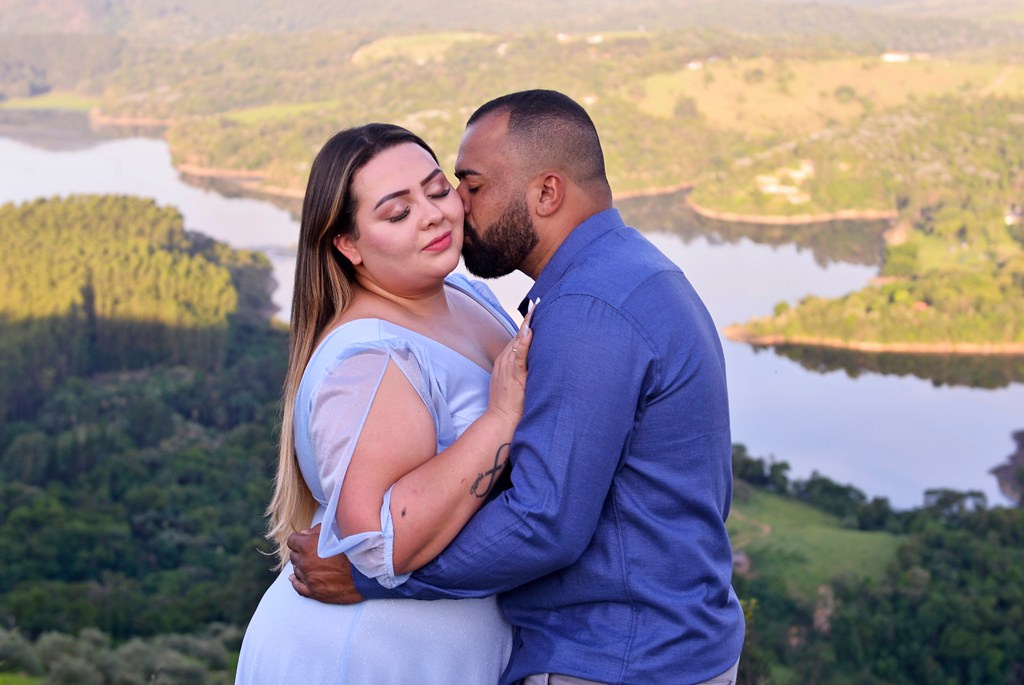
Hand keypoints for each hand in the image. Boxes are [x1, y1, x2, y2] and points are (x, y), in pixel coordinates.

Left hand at [287, 524, 364, 604]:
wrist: (367, 571)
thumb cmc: (354, 551)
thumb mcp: (337, 532)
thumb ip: (317, 531)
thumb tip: (305, 533)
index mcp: (308, 546)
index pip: (292, 541)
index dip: (299, 540)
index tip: (303, 541)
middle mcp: (305, 563)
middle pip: (294, 556)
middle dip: (301, 553)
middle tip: (313, 552)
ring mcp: (309, 578)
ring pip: (296, 570)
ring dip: (303, 566)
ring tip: (315, 564)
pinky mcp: (314, 592)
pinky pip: (298, 587)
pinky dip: (296, 582)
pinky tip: (296, 579)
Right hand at [488, 306, 533, 421]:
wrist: (501, 419)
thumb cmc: (511, 404)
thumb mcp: (515, 382)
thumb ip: (523, 369)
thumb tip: (538, 360)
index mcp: (506, 361)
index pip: (517, 338)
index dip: (526, 323)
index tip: (535, 309)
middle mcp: (506, 361)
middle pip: (518, 335)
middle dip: (528, 319)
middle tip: (538, 302)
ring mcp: (509, 367)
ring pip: (518, 341)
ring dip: (527, 325)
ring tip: (537, 309)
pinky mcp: (514, 376)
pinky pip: (519, 357)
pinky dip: (524, 343)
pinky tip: (530, 332)